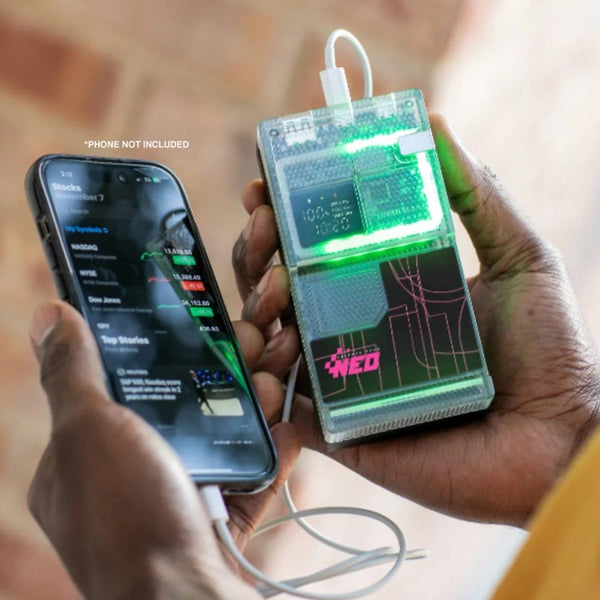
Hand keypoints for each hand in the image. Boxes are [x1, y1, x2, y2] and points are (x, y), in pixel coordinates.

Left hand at [28, 301, 300, 599]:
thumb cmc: (126, 517)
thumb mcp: (89, 431)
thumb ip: (73, 372)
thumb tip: (49, 313)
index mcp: (85, 452)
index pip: (120, 381)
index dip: (159, 345)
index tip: (195, 316)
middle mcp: (129, 473)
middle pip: (180, 403)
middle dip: (222, 370)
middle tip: (252, 344)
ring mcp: (175, 496)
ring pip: (220, 434)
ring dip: (254, 403)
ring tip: (275, 380)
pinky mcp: (216, 518)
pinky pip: (248, 475)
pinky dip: (270, 451)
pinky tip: (287, 428)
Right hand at [232, 114, 599, 525]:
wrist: (556, 440)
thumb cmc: (549, 351)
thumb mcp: (521, 257)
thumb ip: (477, 194)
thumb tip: (436, 126)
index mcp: (385, 286)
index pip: (318, 244)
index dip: (285, 212)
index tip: (267, 182)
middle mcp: (354, 326)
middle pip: (281, 283)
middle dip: (258, 248)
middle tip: (265, 225)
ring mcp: (340, 375)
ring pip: (268, 335)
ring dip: (254, 303)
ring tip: (274, 287)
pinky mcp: (335, 425)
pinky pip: (281, 400)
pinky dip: (263, 375)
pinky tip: (271, 350)